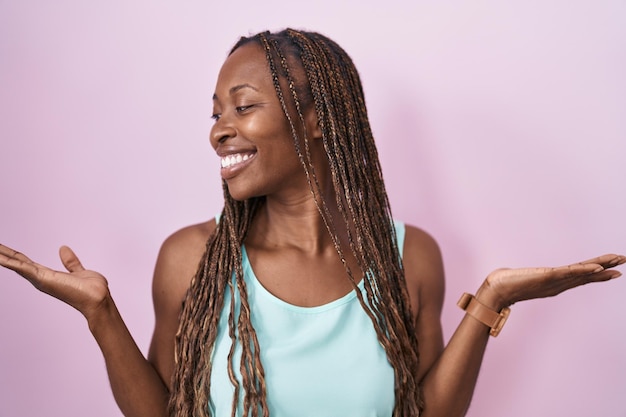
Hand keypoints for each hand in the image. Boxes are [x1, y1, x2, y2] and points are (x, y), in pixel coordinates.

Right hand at [0, 243, 110, 319]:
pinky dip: (9, 261)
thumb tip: (63, 249)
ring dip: (1, 256)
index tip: (1, 248)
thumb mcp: (79, 270)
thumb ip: (70, 261)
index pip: (25, 261)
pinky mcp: (42, 278)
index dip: (12, 254)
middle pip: (16, 262)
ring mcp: (39, 279)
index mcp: (47, 275)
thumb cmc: (91, 290)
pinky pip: (22, 267)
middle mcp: (40, 278)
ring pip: (15, 264)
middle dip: (2, 254)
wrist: (98, 298)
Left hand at [478, 254, 624, 308]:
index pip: (581, 277)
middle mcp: (558, 284)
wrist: (495, 290)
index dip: (598, 274)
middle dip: (605, 268)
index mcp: (556, 283)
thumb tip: (530, 277)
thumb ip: (530, 279)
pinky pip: (569, 273)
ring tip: (616, 262)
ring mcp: (554, 282)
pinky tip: (596, 268)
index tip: (614, 270)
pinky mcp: (547, 277)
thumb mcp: (525, 279)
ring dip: (600, 267)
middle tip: (623, 261)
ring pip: (581, 273)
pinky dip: (583, 271)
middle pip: (586, 275)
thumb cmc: (507, 285)